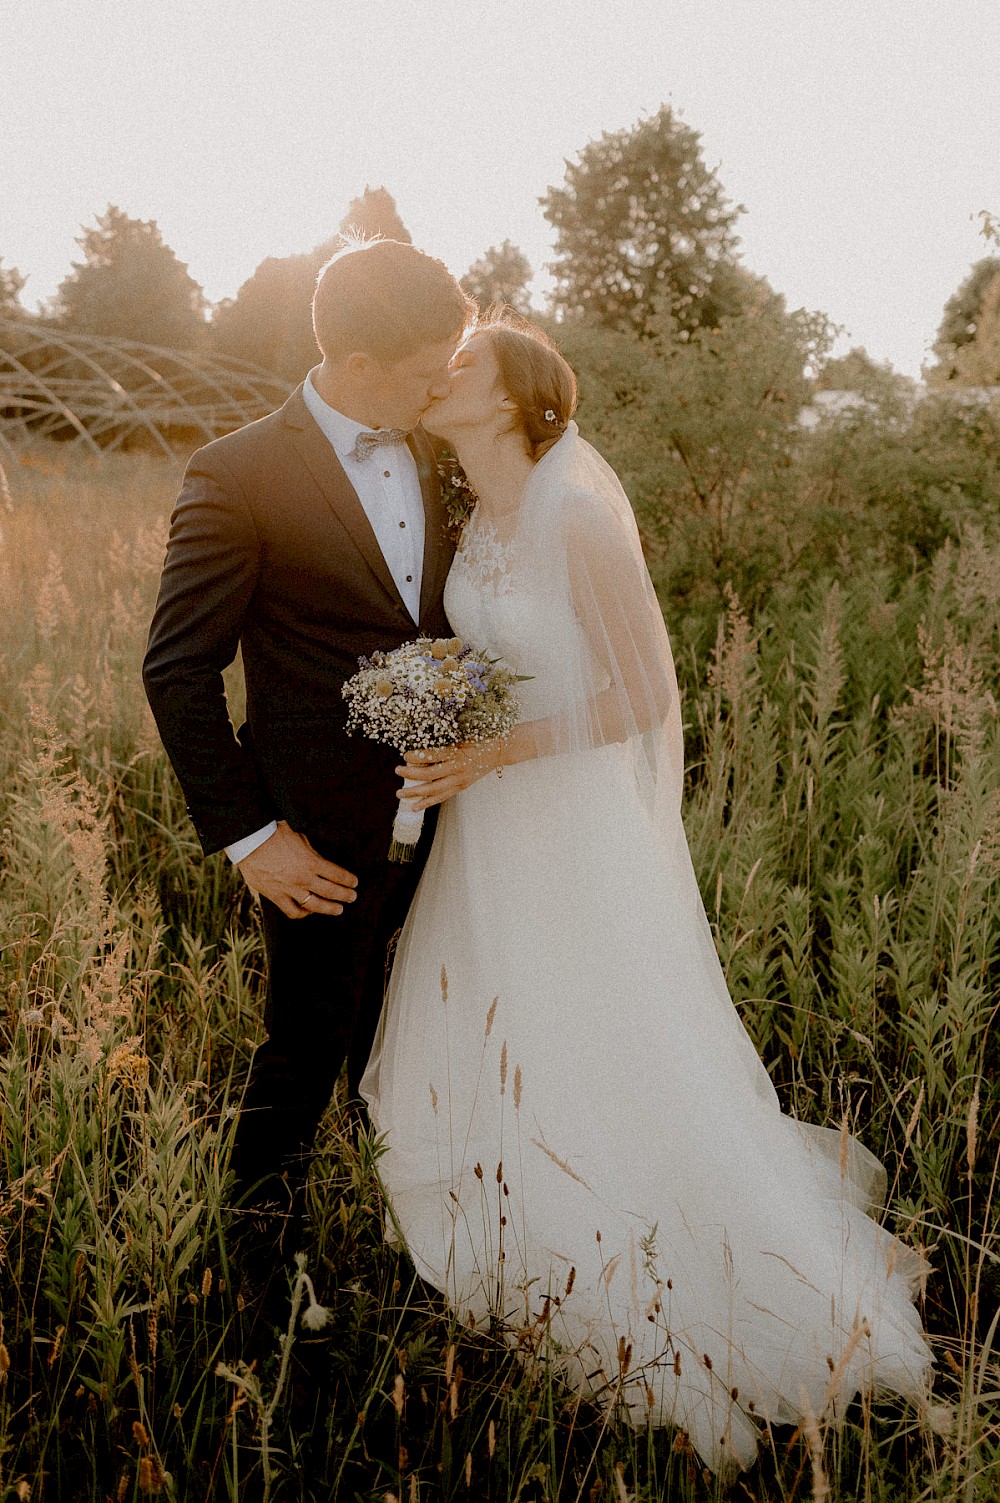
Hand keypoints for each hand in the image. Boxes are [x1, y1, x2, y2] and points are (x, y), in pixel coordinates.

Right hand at [237, 820, 358, 918]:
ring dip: (330, 909)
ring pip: (315, 906)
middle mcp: (303, 879)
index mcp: (312, 862)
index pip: (338, 875)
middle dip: (345, 895)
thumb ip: (312, 852)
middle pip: (331, 892)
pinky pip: (292, 912)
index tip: (354, 883)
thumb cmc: (274, 834)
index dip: (349, 880)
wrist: (249, 841)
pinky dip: (303, 914)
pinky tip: (308, 911)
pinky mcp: (276, 896)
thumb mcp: (300, 837)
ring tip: (338, 910)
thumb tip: (319, 860)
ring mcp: (290, 889)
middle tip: (352, 897)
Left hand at [397, 741, 502, 810]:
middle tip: (397, 771)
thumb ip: (444, 740)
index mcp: (457, 752)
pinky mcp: (462, 787)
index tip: (405, 755)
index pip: (432, 756)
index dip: (416, 757)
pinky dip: (428, 802)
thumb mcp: (462, 735)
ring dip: (415, 793)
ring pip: (434, 790)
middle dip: (411, 775)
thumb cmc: (479, 738)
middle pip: (430, 775)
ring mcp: (460, 780)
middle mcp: (458, 768)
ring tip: (400, 794)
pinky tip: (415, 806)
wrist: (499, 750)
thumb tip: (421, 744)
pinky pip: (443, 796)